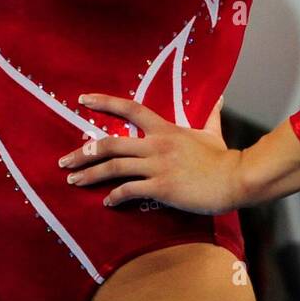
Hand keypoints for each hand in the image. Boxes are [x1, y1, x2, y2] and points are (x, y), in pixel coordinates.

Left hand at [59, 94, 242, 215]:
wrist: (234, 179)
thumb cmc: (222, 158)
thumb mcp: (212, 133)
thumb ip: (211, 115)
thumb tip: (219, 98)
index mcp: (165, 129)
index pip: (130, 109)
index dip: (104, 102)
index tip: (82, 100)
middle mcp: (156, 145)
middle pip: (110, 143)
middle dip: (83, 152)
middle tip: (64, 160)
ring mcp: (157, 166)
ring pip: (114, 167)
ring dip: (90, 175)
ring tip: (73, 181)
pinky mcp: (161, 188)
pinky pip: (129, 190)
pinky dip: (114, 197)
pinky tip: (107, 202)